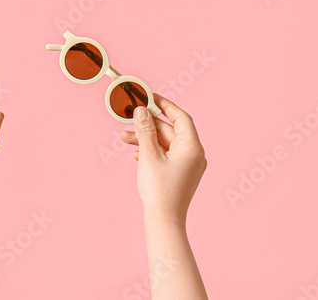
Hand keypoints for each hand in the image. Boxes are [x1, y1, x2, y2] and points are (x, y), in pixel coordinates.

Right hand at [120, 95, 206, 223]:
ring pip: (165, 143)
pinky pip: (165, 155)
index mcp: (192, 147)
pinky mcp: (179, 174)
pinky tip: (136, 154)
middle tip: (130, 117)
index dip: (165, 105)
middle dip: (148, 124)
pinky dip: (150, 151)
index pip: (180, 117)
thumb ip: (145, 130)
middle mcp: (193, 155)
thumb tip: (141, 111)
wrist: (164, 220)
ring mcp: (187, 166)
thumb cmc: (159, 188)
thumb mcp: (148, 154)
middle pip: (170, 130)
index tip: (150, 97)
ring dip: (145, 138)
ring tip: (124, 137)